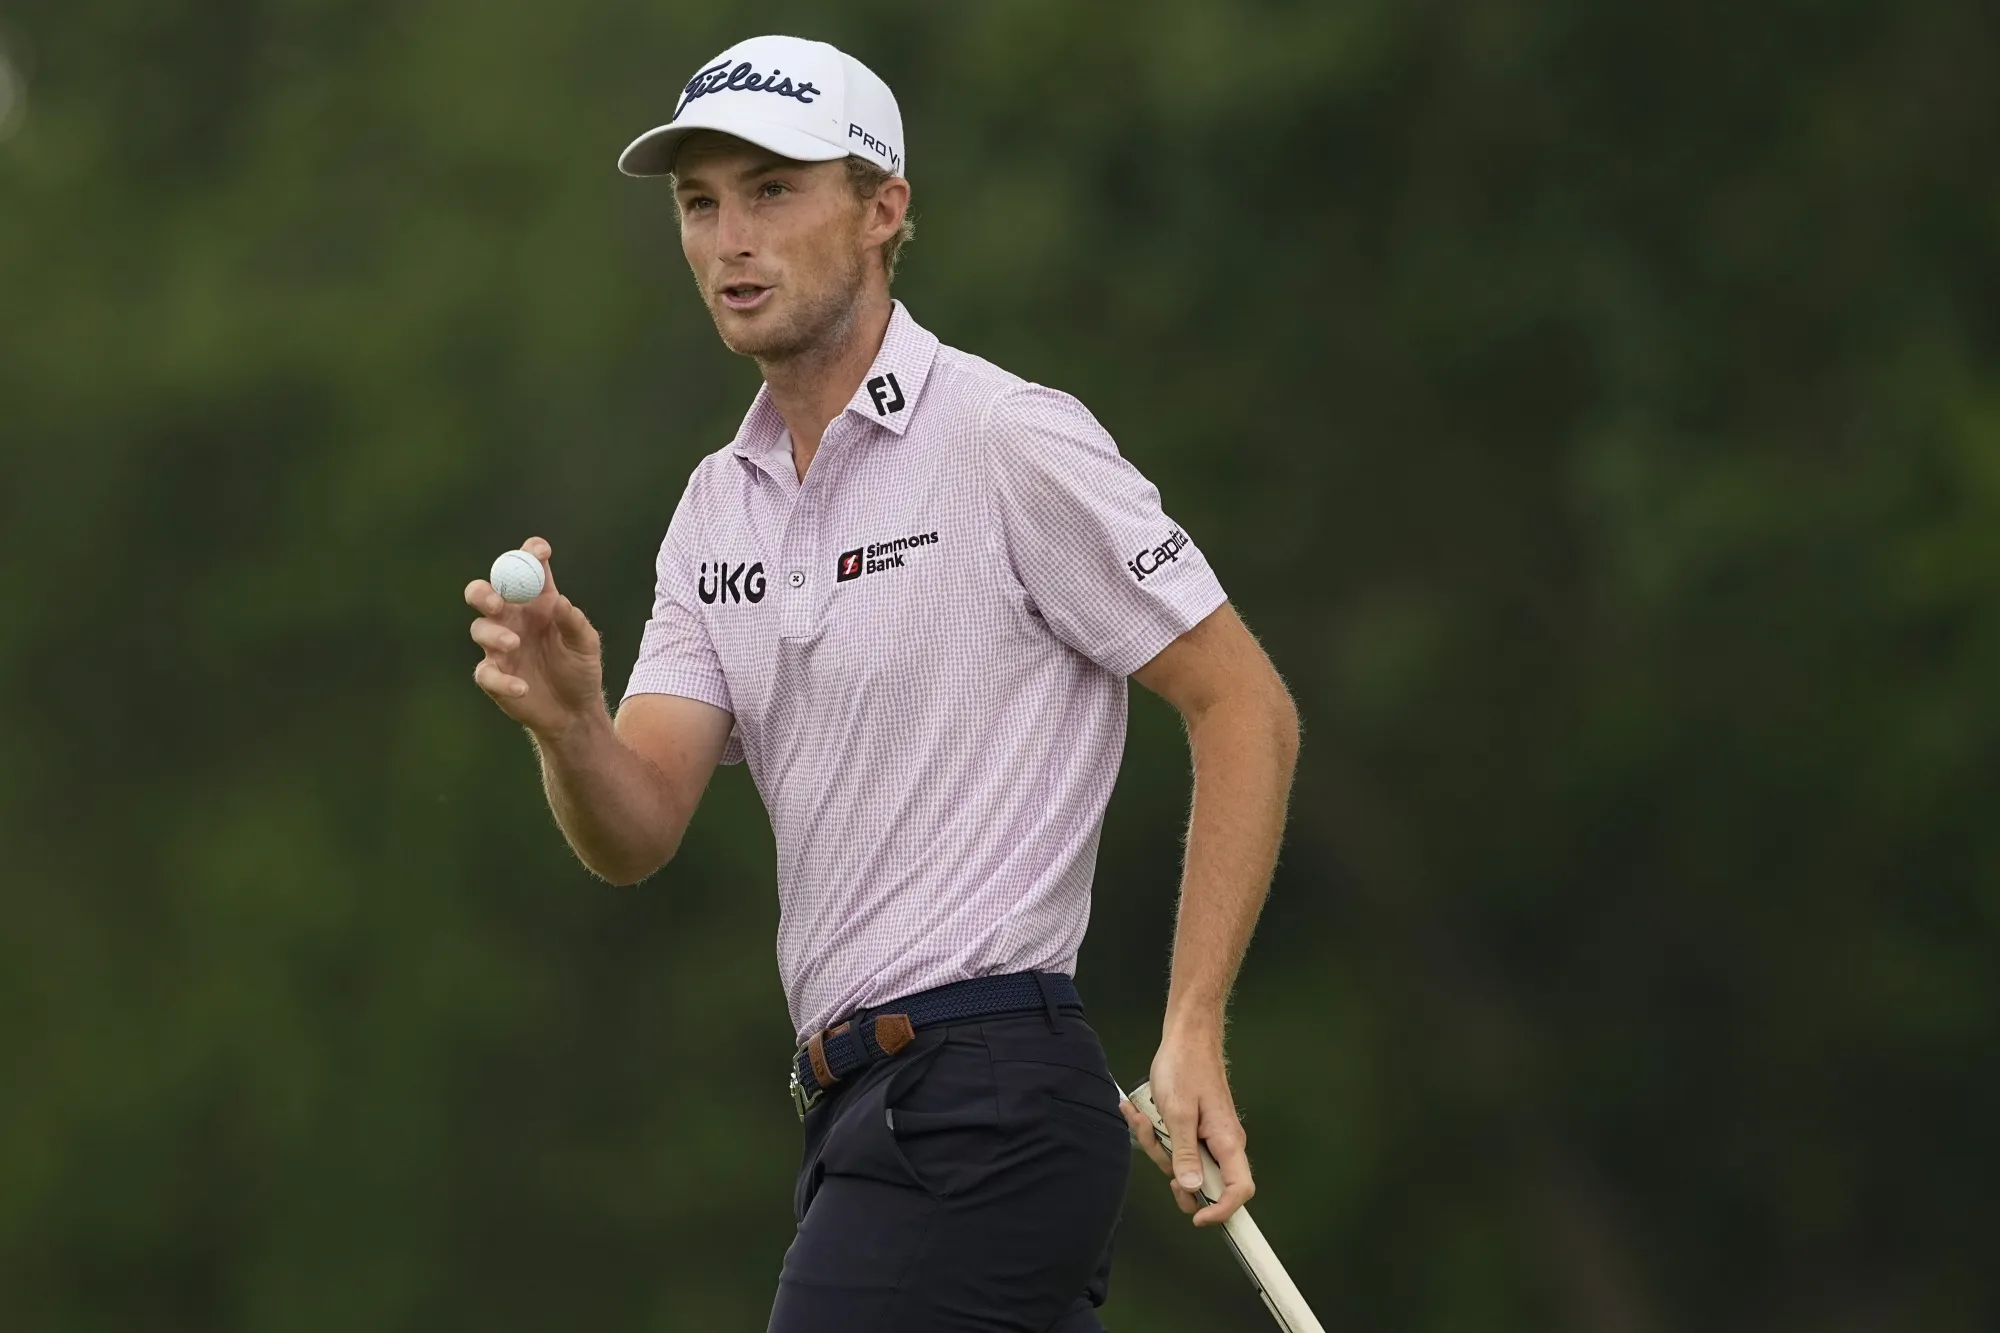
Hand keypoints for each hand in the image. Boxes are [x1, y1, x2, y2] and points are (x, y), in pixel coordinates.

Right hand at [465, 536, 604, 738]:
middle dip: (484, 592)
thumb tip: (559, 602)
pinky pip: (486, 673)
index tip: (540, 550)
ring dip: (494, 634)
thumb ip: (574, 622)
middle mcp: (513, 619)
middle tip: (496, 602)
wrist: (575, 711)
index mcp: (537, 604)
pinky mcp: (494, 675)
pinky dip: (502, 680)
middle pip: (484, 593)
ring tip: (514, 643)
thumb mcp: (586, 644)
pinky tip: (522, 687)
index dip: (529, 554)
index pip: (527, 570)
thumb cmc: (580, 669)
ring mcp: (499, 647)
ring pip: (479, 629)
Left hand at [1119, 1023, 1253, 1225]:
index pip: (1240, 1191)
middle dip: (1172, 1171)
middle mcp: (1223, 1144)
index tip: (1198, 1218)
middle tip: (1157, 1149)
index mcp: (1228, 1142)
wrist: (1186, 1038)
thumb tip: (1190, 1188)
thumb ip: (1184, 1153)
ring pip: (1184, 1165)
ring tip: (1143, 1118)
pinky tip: (1138, 1112)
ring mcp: (1209, 1137)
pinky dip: (1156, 1133)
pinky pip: (1176, 1146)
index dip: (1222, 1210)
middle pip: (1204, 1183)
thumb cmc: (1185, 1068)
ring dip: (1158, 1147)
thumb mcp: (1178, 1113)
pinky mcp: (1195, 1130)